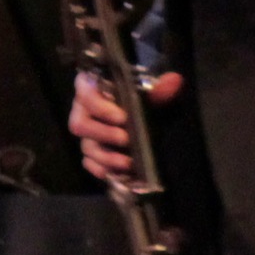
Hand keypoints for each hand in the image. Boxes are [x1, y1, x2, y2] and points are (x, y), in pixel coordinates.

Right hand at [70, 68, 182, 184]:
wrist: (141, 114)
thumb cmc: (139, 97)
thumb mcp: (149, 93)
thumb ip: (159, 88)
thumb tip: (174, 81)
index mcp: (92, 88)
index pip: (85, 93)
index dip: (100, 106)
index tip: (122, 117)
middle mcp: (83, 110)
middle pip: (79, 124)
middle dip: (103, 134)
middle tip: (126, 139)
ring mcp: (86, 133)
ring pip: (86, 147)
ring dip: (105, 157)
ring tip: (127, 162)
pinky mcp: (90, 151)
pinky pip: (88, 163)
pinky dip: (101, 169)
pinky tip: (116, 173)